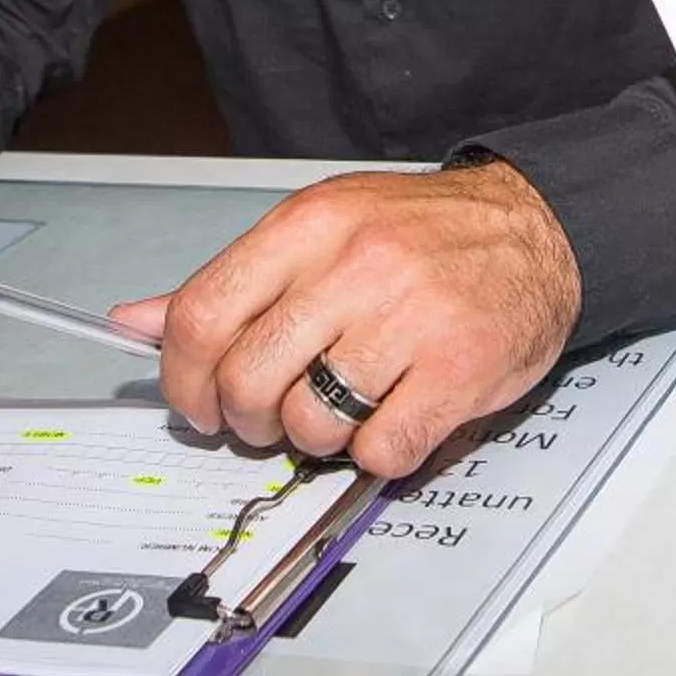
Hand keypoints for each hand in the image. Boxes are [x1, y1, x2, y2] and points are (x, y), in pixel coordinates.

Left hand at [109, 160, 579, 479]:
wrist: (538, 227)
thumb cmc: (425, 234)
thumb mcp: (322, 230)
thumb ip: (233, 282)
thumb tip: (137, 322)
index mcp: (312, 224)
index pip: (203, 313)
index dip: (184, 378)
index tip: (197, 402)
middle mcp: (357, 264)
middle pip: (249, 379)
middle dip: (248, 419)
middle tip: (272, 414)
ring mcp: (411, 317)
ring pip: (310, 423)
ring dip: (318, 436)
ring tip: (345, 405)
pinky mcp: (459, 369)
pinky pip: (381, 449)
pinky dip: (377, 451)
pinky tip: (393, 414)